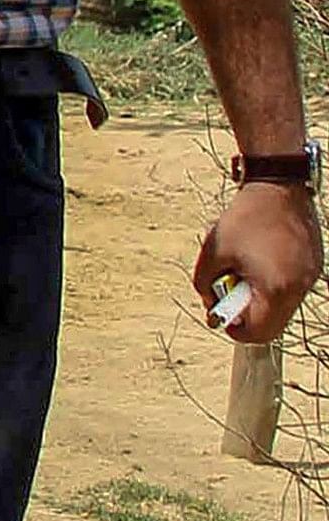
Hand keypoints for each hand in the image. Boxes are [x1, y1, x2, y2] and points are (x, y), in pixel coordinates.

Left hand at [199, 180, 320, 344]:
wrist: (278, 187)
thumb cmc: (244, 219)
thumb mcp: (212, 254)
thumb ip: (205, 285)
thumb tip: (211, 303)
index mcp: (277, 288)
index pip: (261, 332)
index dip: (238, 331)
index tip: (222, 319)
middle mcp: (300, 286)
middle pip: (274, 322)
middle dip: (249, 315)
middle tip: (229, 295)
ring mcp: (311, 276)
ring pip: (285, 306)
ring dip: (262, 299)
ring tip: (244, 272)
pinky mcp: (314, 264)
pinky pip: (294, 287)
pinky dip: (275, 285)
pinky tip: (259, 262)